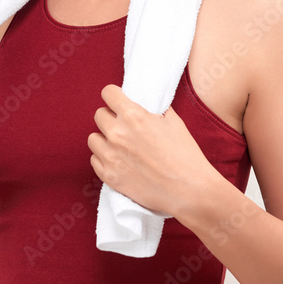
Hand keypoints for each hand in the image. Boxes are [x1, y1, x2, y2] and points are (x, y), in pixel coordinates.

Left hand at [87, 84, 216, 216]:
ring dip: (104, 139)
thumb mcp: (174, 122)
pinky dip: (104, 159)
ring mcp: (111, 156)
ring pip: (93, 139)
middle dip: (110, 118)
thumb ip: (155, 110)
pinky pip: (95, 160)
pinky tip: (118, 161)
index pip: (108, 93)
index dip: (114, 96)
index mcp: (133, 115)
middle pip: (99, 115)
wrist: (189, 190)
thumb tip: (147, 106)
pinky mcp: (109, 176)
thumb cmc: (185, 156)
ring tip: (119, 145)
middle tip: (123, 126)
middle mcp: (117, 133)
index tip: (118, 101)